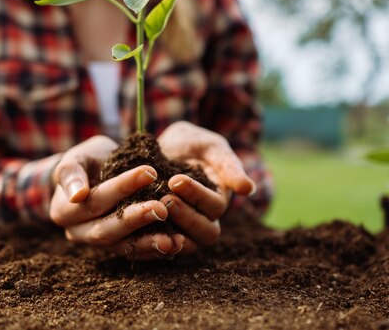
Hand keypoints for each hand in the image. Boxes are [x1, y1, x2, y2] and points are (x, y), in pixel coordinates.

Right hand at [49, 135, 185, 259]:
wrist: (99, 173)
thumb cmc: (89, 160)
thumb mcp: (78, 157)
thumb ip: (71, 173)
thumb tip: (77, 195)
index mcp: (64, 211)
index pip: (95, 200)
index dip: (122, 187)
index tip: (150, 171)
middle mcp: (78, 233)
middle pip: (107, 229)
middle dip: (136, 219)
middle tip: (162, 207)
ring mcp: (99, 245)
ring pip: (123, 247)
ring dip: (149, 243)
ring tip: (173, 239)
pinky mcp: (119, 249)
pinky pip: (137, 254)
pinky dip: (157, 251)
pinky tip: (178, 244)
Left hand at [158, 121, 255, 247]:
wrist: (160, 148)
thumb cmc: (191, 143)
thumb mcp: (210, 147)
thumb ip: (228, 165)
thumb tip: (248, 189)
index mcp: (219, 198)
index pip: (215, 207)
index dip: (197, 196)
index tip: (176, 180)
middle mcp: (205, 217)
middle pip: (206, 232)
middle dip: (185, 216)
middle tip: (165, 198)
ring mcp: (184, 227)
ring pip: (186, 243)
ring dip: (171, 229)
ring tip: (152, 208)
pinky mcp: (162, 231)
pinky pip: (162, 245)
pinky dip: (153, 241)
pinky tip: (140, 228)